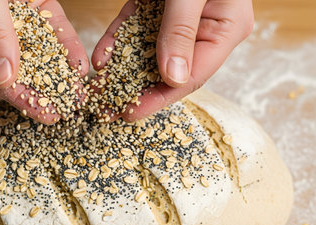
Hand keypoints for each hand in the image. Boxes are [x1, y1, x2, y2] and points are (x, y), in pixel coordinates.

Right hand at [0, 0, 88, 123]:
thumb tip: (3, 77)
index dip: (16, 95)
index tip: (41, 113)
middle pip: (12, 67)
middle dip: (40, 89)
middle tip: (65, 110)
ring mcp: (7, 15)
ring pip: (34, 50)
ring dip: (56, 72)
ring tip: (78, 94)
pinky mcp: (31, 3)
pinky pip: (49, 28)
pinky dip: (64, 45)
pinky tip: (78, 64)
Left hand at [91, 0, 253, 121]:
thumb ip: (182, 30)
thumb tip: (171, 77)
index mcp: (226, 30)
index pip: (191, 76)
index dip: (160, 97)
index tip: (130, 113)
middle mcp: (205, 30)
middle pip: (169, 70)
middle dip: (138, 89)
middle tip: (109, 109)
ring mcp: (182, 20)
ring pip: (150, 52)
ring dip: (124, 69)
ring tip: (100, 89)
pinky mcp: (160, 7)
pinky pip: (138, 28)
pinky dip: (120, 41)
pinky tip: (102, 57)